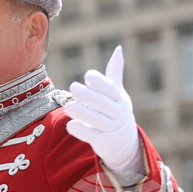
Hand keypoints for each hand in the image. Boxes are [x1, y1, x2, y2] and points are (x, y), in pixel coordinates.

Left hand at [64, 46, 144, 184]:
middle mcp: (118, 113)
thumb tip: (118, 48)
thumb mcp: (117, 92)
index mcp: (120, 99)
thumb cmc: (115, 110)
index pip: (112, 89)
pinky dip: (82, 131)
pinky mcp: (103, 142)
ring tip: (68, 106)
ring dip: (82, 113)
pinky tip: (70, 124)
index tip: (88, 75)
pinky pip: (92, 137)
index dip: (101, 82)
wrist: (124, 141)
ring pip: (97, 121)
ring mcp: (111, 129)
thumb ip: (115, 73)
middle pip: (104, 104)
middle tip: (73, 87)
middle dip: (89, 96)